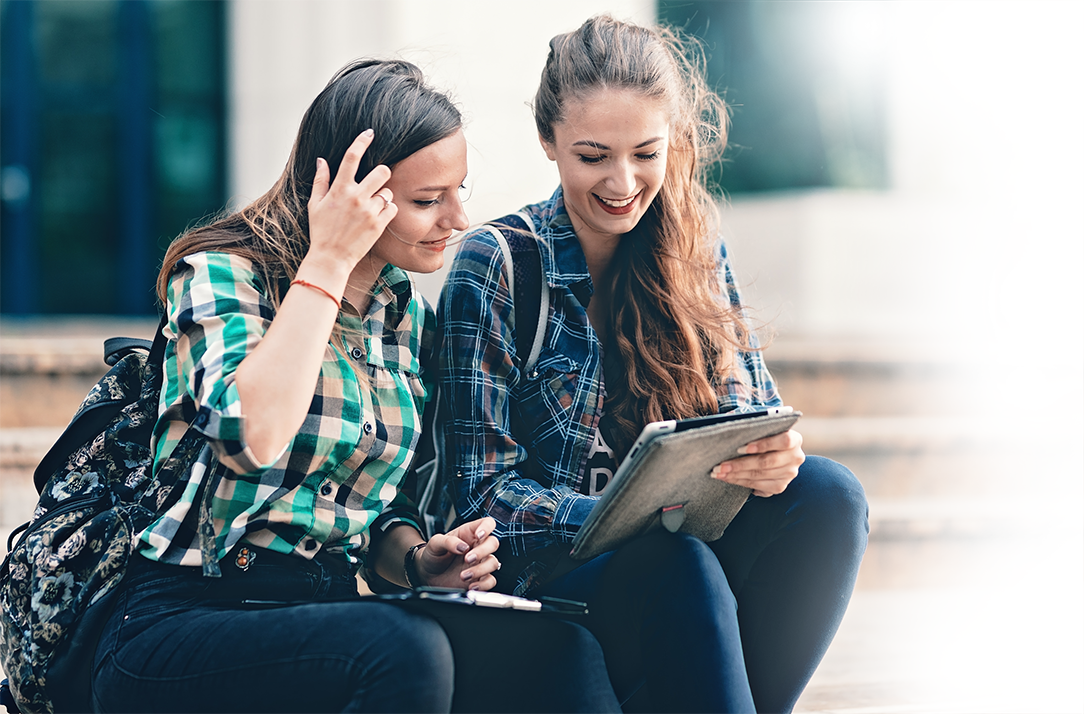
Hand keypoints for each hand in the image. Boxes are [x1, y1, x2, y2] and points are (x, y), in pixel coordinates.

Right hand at [307, 129, 397, 268]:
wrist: (331, 258)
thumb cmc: (321, 231)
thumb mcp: (315, 204)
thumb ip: (321, 180)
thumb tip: (322, 160)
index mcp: (339, 189)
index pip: (352, 157)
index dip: (362, 141)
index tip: (370, 133)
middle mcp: (356, 197)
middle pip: (382, 171)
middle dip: (382, 173)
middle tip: (376, 182)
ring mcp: (369, 211)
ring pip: (387, 192)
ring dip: (382, 196)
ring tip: (370, 208)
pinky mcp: (379, 224)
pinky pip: (392, 208)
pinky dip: (387, 211)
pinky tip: (377, 217)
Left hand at [414, 517, 500, 590]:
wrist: (427, 575)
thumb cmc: (433, 555)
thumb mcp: (434, 543)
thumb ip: (448, 541)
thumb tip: (462, 546)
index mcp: (468, 534)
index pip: (487, 523)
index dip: (487, 527)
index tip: (478, 535)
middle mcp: (477, 547)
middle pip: (493, 543)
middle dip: (482, 551)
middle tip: (467, 559)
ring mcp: (479, 563)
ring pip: (493, 563)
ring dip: (480, 570)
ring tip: (463, 576)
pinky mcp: (479, 578)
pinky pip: (490, 581)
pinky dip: (483, 585)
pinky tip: (471, 585)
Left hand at [711, 429, 804, 496]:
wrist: (771, 452)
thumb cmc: (762, 436)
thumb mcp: (761, 427)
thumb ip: (751, 424)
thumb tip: (729, 420)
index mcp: (794, 439)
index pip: (784, 441)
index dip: (763, 444)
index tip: (741, 448)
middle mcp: (795, 457)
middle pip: (768, 462)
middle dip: (741, 464)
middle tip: (721, 465)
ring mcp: (789, 474)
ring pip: (761, 475)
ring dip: (737, 475)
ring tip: (719, 472)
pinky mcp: (780, 486)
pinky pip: (759, 486)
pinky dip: (741, 482)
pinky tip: (728, 478)